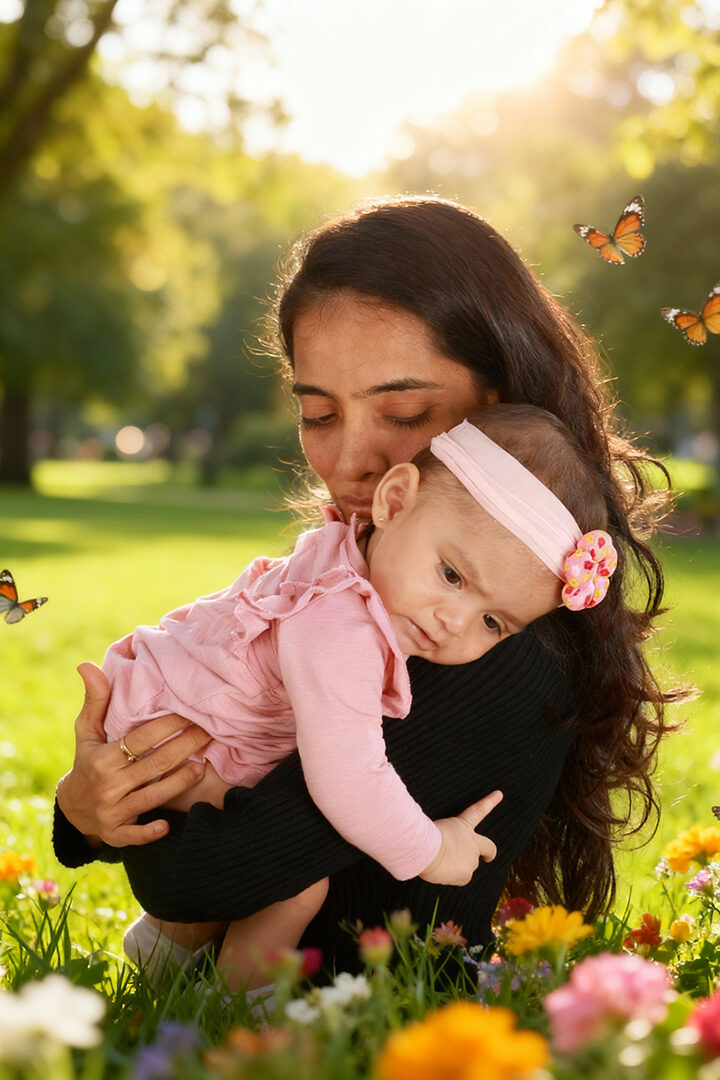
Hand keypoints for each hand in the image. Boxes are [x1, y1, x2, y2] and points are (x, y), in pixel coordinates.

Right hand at [55, 662, 211, 846]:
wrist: (73, 807)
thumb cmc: (88, 759)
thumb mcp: (86, 731)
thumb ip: (96, 699)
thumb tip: (86, 664)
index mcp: (102, 758)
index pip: (140, 739)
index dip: (167, 724)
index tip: (190, 711)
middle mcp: (108, 785)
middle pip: (154, 764)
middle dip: (185, 747)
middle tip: (210, 731)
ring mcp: (112, 810)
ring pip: (153, 796)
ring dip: (180, 782)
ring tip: (204, 766)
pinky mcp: (116, 833)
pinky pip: (135, 835)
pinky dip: (150, 831)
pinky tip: (168, 824)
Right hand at [419, 789, 502, 885]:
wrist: (425, 849)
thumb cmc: (424, 836)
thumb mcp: (433, 828)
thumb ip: (442, 835)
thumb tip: (439, 846)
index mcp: (462, 825)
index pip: (478, 811)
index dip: (489, 802)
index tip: (499, 794)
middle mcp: (472, 842)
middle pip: (488, 848)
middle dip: (489, 853)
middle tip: (488, 857)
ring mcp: (471, 859)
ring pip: (467, 867)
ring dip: (457, 867)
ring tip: (441, 862)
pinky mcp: (466, 874)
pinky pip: (460, 878)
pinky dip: (452, 877)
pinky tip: (441, 872)